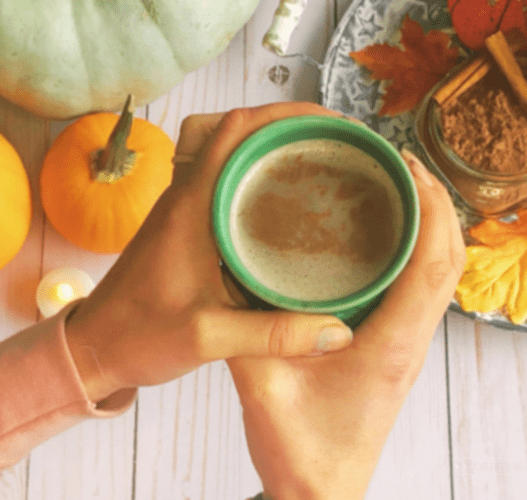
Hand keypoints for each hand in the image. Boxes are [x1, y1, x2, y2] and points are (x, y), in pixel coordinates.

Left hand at [64, 102, 354, 401]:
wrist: (95, 345)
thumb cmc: (140, 336)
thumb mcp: (209, 338)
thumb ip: (273, 335)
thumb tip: (338, 333)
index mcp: (190, 207)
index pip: (234, 132)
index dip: (283, 115)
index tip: (328, 124)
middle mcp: (187, 196)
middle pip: (239, 134)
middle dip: (289, 127)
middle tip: (335, 143)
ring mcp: (186, 208)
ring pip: (233, 156)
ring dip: (274, 149)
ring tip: (320, 162)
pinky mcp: (188, 225)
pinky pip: (228, 184)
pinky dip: (259, 178)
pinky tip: (288, 204)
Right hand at [228, 150, 465, 499]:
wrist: (322, 488)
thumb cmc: (301, 449)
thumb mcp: (262, 388)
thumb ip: (249, 333)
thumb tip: (234, 276)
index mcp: (389, 344)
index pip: (429, 264)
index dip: (428, 209)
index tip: (408, 166)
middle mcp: (409, 339)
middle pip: (446, 259)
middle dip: (434, 203)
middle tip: (399, 162)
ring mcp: (407, 343)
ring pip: (438, 272)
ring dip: (429, 224)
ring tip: (397, 185)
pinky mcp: (395, 344)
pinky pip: (419, 287)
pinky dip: (415, 249)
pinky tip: (384, 233)